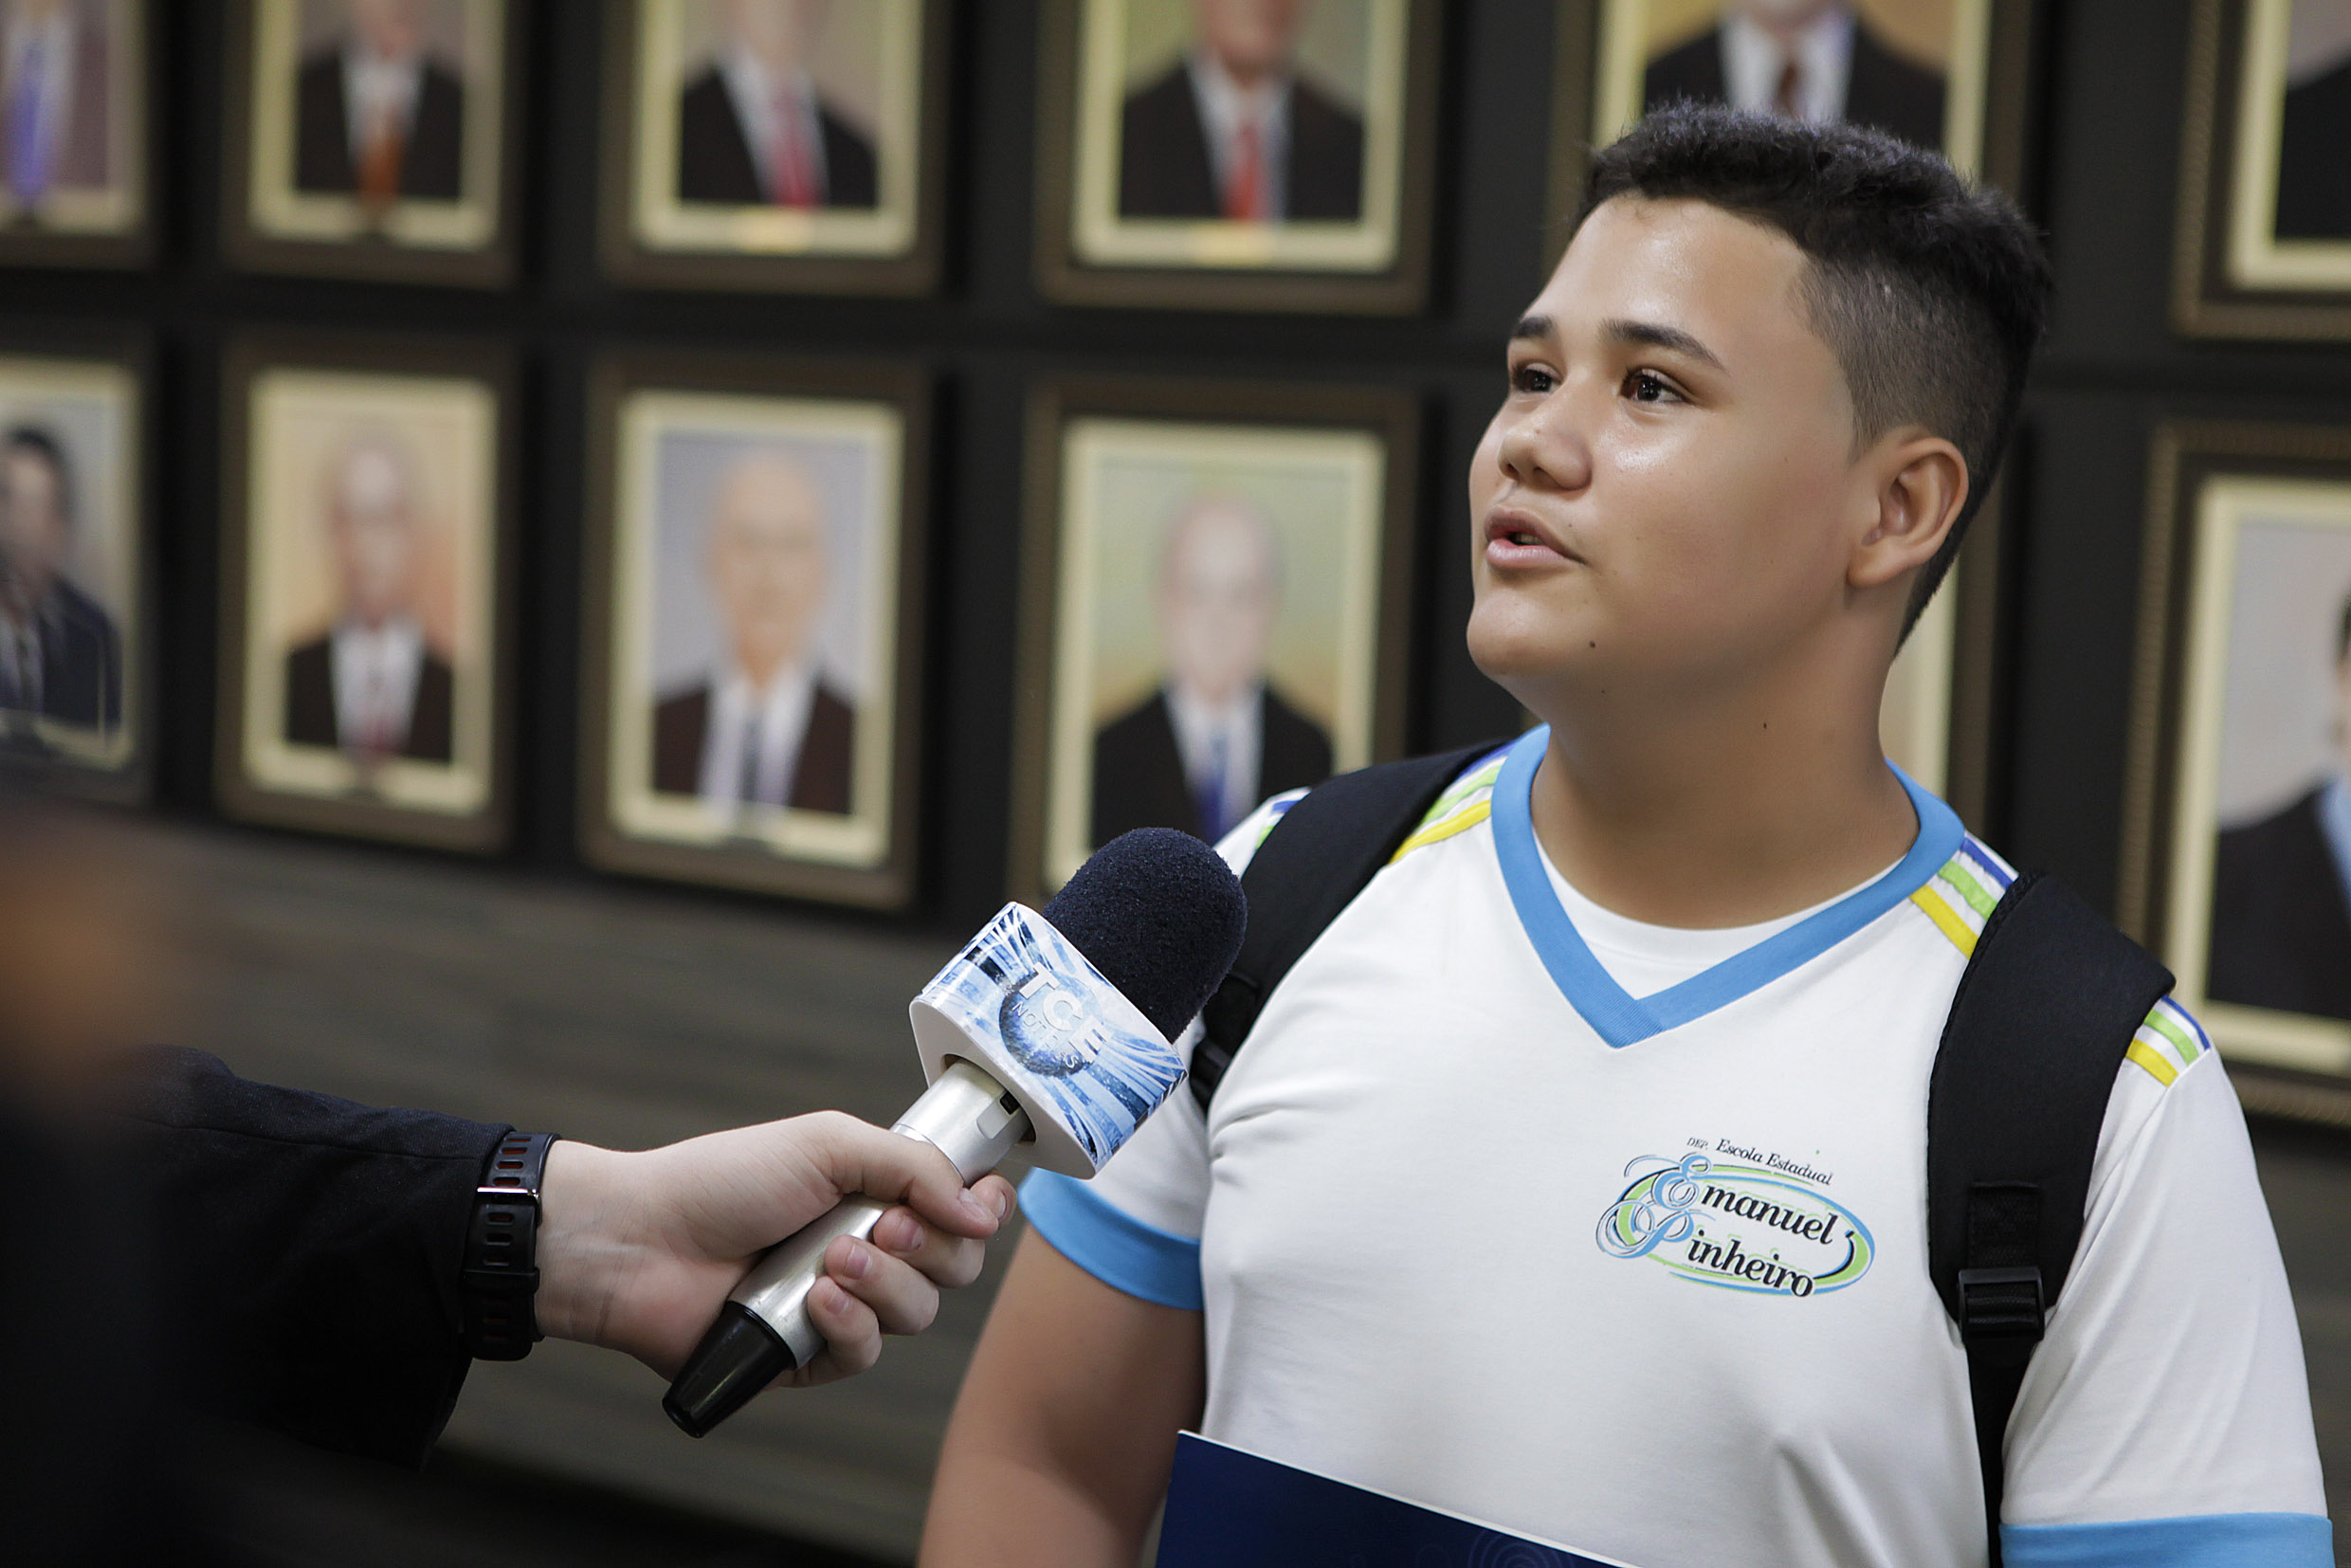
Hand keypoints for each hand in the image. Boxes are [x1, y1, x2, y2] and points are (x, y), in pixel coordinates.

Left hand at [532, 1112, 1017, 1388]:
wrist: (643, 1240)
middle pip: (955, 1267)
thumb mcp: (829, 1144)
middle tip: (880, 1225)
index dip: (982, 1210)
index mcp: (877, 1194)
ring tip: (828, 1262)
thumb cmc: (725, 1179)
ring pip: (916, 1314)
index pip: (963, 1210)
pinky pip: (864, 1356)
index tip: (976, 1205)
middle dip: (929, 1246)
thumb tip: (982, 1206)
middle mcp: (868, 1250)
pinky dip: (847, 1325)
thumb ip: (915, 1166)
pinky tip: (812, 1302)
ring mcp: (841, 1306)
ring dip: (883, 1283)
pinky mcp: (809, 1356)